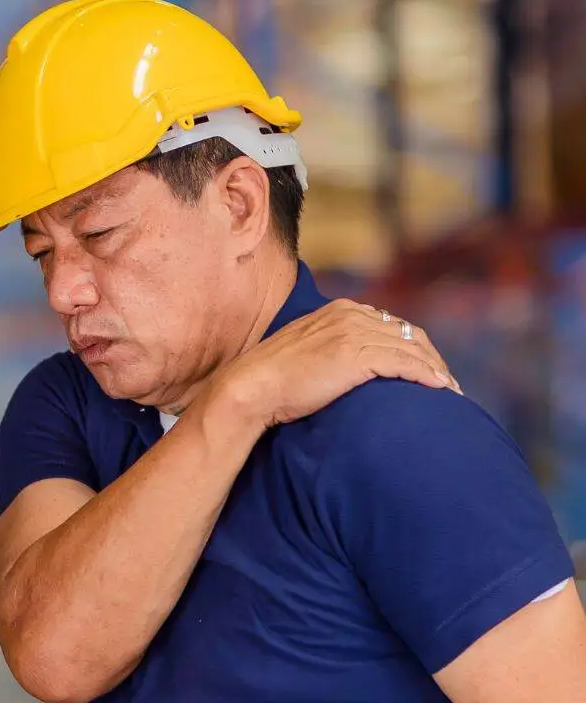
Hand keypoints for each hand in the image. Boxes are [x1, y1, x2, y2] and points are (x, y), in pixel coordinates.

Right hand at [220, 300, 458, 430]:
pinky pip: (404, 363)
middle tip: (447, 383)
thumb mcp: (308, 352)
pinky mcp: (356, 356)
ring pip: (412, 348)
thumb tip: (349, 368)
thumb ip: (333, 349)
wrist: (252, 387)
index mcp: (341, 311)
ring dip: (436, 370)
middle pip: (408, 333)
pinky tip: (441, 389)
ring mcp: (353, 334)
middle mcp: (351, 315)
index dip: (415, 347)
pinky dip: (427, 375)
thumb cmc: (274, 380)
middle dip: (432, 358)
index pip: (392, 324)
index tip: (428, 369)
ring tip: (451, 391)